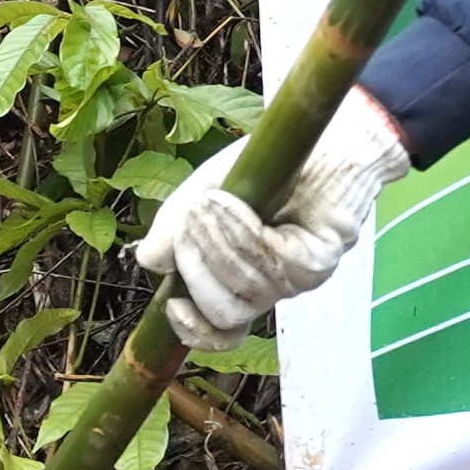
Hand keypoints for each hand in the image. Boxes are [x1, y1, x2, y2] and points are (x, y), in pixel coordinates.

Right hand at [137, 93, 411, 348]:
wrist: (316, 138)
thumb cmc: (263, 166)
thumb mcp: (204, 190)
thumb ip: (176, 226)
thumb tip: (150, 260)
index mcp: (240, 281)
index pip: (220, 332)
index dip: (194, 331)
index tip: (173, 306)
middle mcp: (270, 287)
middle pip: (224, 313)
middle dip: (197, 266)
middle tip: (194, 218)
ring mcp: (297, 278)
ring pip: (248, 287)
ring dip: (220, 240)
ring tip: (213, 200)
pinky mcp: (319, 259)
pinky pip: (273, 260)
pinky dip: (245, 230)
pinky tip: (236, 200)